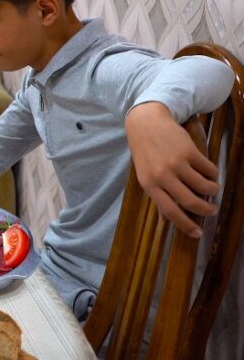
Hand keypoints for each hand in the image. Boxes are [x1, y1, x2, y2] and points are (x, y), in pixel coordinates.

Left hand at [126, 102, 219, 237]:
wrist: (146, 124)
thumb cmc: (145, 153)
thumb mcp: (145, 176)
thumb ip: (157, 197)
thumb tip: (165, 221)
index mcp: (149, 185)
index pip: (170, 211)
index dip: (185, 225)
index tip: (198, 234)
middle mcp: (163, 176)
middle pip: (191, 202)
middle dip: (206, 210)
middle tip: (212, 210)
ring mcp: (177, 163)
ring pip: (204, 186)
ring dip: (213, 190)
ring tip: (212, 189)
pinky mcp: (190, 152)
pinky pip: (209, 170)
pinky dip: (213, 174)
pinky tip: (210, 173)